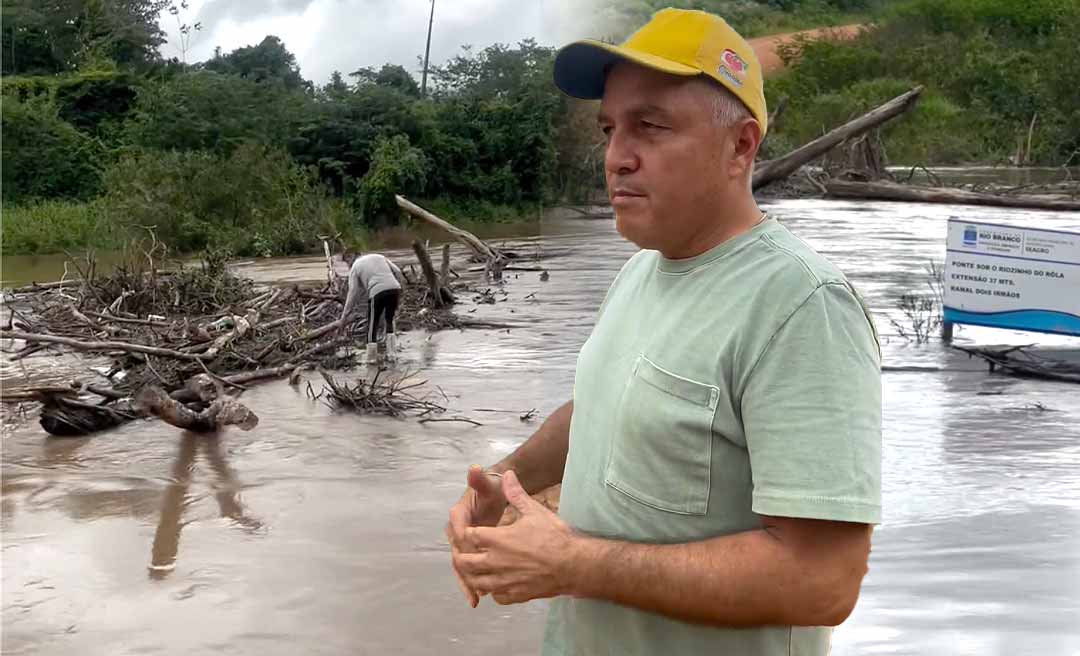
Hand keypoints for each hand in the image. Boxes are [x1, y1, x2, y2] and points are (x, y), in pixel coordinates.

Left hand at [453, 470, 579, 605]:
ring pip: (477, 581)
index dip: (468, 533)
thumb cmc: (554, 536)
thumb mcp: (535, 510)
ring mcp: (503, 581)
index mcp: (497, 539)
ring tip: (478, 569)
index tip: (472, 532)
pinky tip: (498, 584)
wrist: (574, 565)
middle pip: (465, 562)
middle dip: (463, 556)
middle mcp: (495, 561)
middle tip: (468, 552)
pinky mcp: (514, 595)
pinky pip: (495, 596)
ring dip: (474, 575)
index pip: (468, 535)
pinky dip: (493, 591)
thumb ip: (516, 493)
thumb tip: (507, 473)